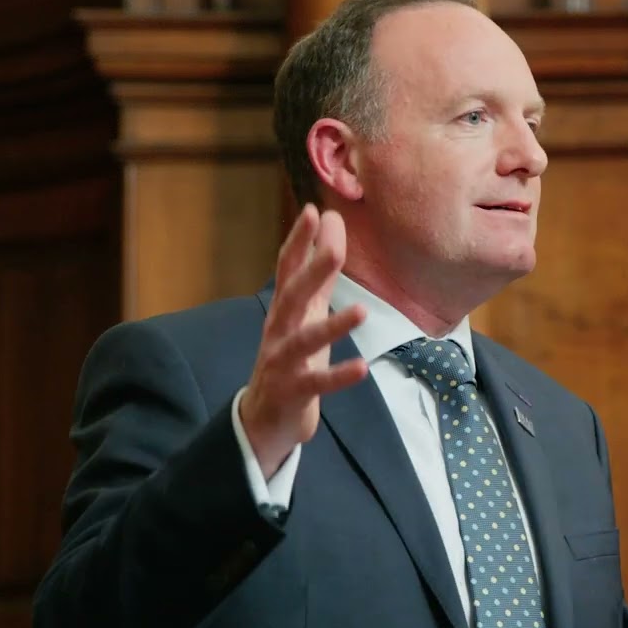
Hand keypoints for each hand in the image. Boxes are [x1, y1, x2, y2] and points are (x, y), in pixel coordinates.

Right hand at [239, 204, 368, 476]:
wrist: (265, 417)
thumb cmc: (292, 357)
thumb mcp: (306, 314)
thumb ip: (318, 275)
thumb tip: (330, 226)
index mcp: (285, 309)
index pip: (288, 268)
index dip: (299, 240)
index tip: (314, 211)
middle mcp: (279, 330)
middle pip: (293, 296)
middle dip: (312, 272)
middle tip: (336, 249)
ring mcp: (283, 361)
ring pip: (304, 340)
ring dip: (332, 326)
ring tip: (361, 310)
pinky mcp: (293, 391)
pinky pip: (317, 383)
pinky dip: (339, 375)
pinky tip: (361, 368)